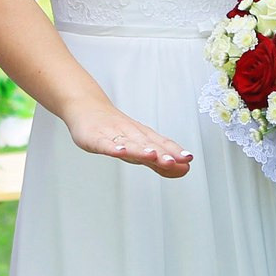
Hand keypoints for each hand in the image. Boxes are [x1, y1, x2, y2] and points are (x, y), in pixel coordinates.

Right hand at [66, 101, 192, 177]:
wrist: (87, 107)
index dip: (174, 152)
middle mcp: (131, 134)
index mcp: (143, 136)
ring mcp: (113, 135)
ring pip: (129, 143)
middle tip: (175, 161)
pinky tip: (120, 151)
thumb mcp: (140, 146)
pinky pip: (104, 144)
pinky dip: (112, 147)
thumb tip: (184, 169)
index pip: (161, 144)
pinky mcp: (95, 138)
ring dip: (142, 150)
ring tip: (153, 155)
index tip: (188, 159)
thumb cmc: (115, 129)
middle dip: (162, 153)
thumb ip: (160, 161)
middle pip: (148, 145)